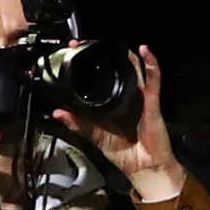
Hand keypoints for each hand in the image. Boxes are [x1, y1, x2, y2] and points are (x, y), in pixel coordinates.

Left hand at [62, 46, 184, 203]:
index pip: (100, 77)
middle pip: (116, 68)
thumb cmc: (123, 153)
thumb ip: (77, 123)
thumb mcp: (94, 135)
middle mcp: (126, 96)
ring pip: (134, 69)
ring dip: (125, 54)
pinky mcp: (152, 102)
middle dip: (102, 53)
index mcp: (112, 102)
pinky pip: (153, 81)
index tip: (73, 51)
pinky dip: (151, 65)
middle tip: (83, 42)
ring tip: (111, 43)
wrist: (143, 167)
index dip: (88, 63)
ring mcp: (140, 97)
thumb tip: (57, 112)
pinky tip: (145, 51)